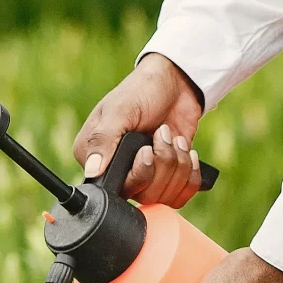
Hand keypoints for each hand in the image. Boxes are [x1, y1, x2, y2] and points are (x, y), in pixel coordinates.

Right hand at [75, 53, 203, 207]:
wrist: (175, 84)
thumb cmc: (142, 90)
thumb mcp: (120, 110)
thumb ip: (104, 139)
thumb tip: (92, 170)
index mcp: (96, 157)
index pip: (115, 190)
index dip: (139, 174)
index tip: (147, 149)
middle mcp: (117, 172)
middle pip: (145, 197)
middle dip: (164, 164)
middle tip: (164, 133)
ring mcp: (143, 177)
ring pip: (165, 198)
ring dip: (179, 166)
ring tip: (174, 138)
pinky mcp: (166, 178)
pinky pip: (180, 196)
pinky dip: (191, 174)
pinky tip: (187, 151)